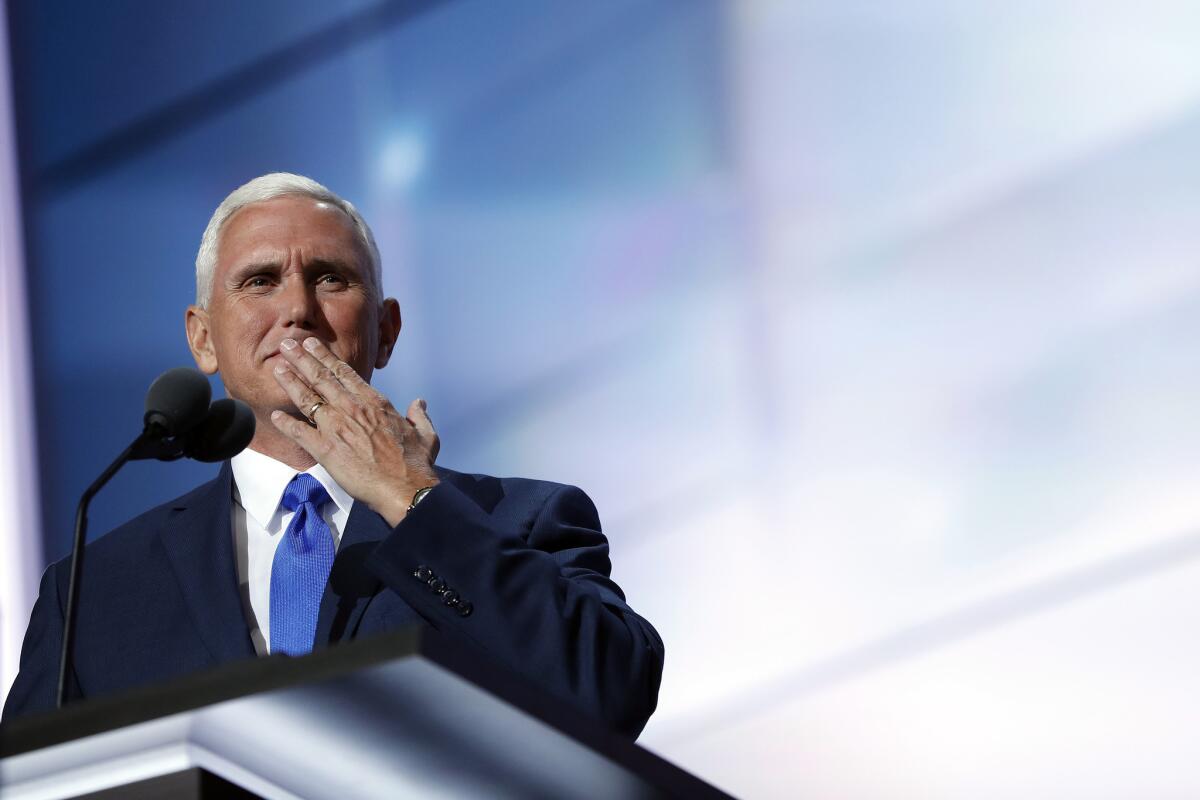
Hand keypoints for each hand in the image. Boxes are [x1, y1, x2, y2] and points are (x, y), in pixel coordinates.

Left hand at [269, 336, 438, 525]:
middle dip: (301, 358)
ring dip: (290, 381)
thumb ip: (420, 416)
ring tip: (277, 367)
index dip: (325, 357)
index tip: (312, 344)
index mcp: (375, 402)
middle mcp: (353, 409)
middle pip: (321, 378)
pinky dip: (286, 424)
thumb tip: (420, 403)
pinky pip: (300, 433)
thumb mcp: (426, 434)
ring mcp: (337, 428)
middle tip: (286, 343)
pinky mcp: (325, 450)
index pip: (344, 373)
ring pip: (307, 398)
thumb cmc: (416, 463)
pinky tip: (273, 416)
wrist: (405, 488)